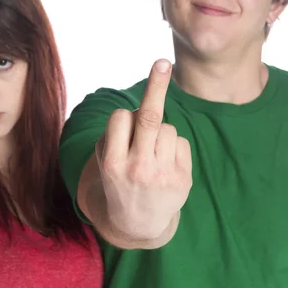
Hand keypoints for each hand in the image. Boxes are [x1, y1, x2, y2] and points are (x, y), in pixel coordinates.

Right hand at [95, 59, 191, 240]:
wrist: (137, 223)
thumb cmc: (119, 181)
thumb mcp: (105, 162)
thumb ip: (115, 135)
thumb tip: (146, 102)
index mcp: (112, 163)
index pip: (121, 118)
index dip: (126, 115)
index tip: (136, 98)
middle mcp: (137, 169)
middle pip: (149, 117)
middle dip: (156, 86)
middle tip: (162, 63)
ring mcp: (162, 175)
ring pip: (166, 127)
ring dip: (159, 132)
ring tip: (151, 155)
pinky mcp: (183, 179)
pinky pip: (181, 141)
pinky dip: (173, 146)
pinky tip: (165, 164)